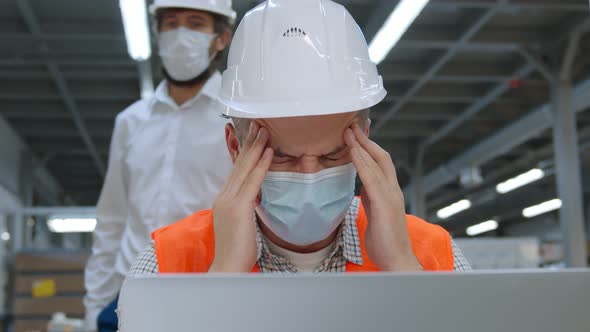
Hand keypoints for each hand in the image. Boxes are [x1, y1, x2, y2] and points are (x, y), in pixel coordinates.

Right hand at [209, 122, 272, 272]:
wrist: (228, 267)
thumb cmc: (237, 249)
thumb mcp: (242, 222)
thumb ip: (247, 206)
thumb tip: (257, 195)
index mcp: (224, 199)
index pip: (236, 170)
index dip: (245, 152)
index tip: (253, 137)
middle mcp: (224, 196)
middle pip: (239, 164)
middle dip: (250, 143)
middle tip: (259, 124)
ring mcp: (229, 201)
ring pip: (245, 168)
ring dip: (256, 147)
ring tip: (265, 130)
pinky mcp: (239, 207)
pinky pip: (253, 181)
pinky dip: (261, 165)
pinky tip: (269, 152)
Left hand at [344, 124, 421, 271]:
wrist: (397, 260)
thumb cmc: (386, 241)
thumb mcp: (376, 213)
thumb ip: (371, 198)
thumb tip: (363, 186)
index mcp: (389, 192)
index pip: (381, 162)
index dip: (369, 146)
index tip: (357, 133)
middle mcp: (393, 189)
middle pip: (381, 156)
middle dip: (366, 139)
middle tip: (352, 124)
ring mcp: (391, 195)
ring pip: (376, 163)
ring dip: (361, 145)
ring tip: (348, 132)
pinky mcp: (385, 204)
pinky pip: (371, 178)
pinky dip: (361, 162)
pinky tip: (352, 151)